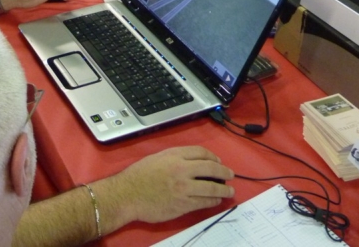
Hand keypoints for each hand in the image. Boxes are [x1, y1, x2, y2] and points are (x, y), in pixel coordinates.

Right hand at [109, 146, 234, 224]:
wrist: (128, 195)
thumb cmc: (139, 175)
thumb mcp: (156, 158)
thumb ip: (174, 157)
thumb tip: (192, 162)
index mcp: (174, 156)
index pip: (201, 153)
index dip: (213, 157)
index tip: (218, 161)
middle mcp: (182, 170)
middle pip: (211, 168)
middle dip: (224, 172)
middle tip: (230, 175)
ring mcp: (184, 188)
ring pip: (212, 187)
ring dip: (224, 189)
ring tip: (229, 191)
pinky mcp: (184, 204)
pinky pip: (204, 202)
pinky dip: (213, 201)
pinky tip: (215, 200)